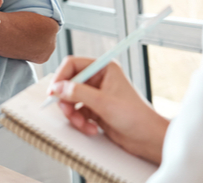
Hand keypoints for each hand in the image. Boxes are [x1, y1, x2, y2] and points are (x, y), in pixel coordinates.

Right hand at [48, 57, 168, 163]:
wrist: (149, 138)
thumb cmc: (136, 116)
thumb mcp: (103, 103)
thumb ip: (78, 93)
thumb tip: (58, 88)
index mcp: (104, 68)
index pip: (73, 64)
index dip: (61, 77)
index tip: (54, 92)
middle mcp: (99, 79)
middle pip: (69, 84)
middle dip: (67, 101)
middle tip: (68, 113)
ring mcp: (97, 95)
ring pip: (72, 100)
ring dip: (74, 115)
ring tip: (83, 124)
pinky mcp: (96, 109)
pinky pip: (78, 112)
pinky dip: (81, 122)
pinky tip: (91, 129)